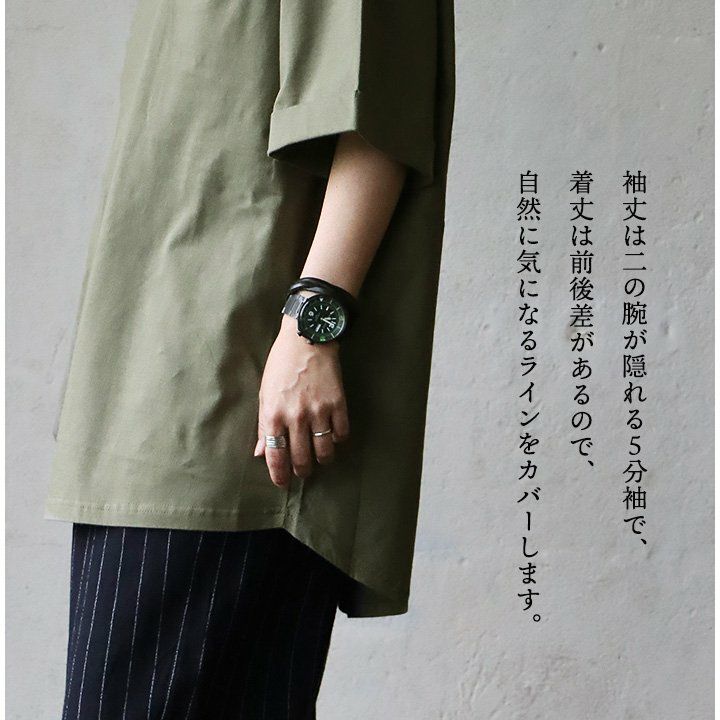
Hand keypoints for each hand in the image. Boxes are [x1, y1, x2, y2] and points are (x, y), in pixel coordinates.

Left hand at [253, 314, 349, 487]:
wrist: (308, 339)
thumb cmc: (281, 365)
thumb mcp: (265, 393)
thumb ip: (263, 425)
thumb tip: (260, 452)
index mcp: (273, 414)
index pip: (275, 455)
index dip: (278, 475)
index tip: (282, 483)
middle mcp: (296, 416)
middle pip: (300, 458)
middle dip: (301, 471)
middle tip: (302, 472)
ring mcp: (319, 410)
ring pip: (323, 451)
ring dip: (321, 460)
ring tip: (319, 458)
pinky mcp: (338, 403)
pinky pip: (341, 434)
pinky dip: (338, 440)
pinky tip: (333, 437)